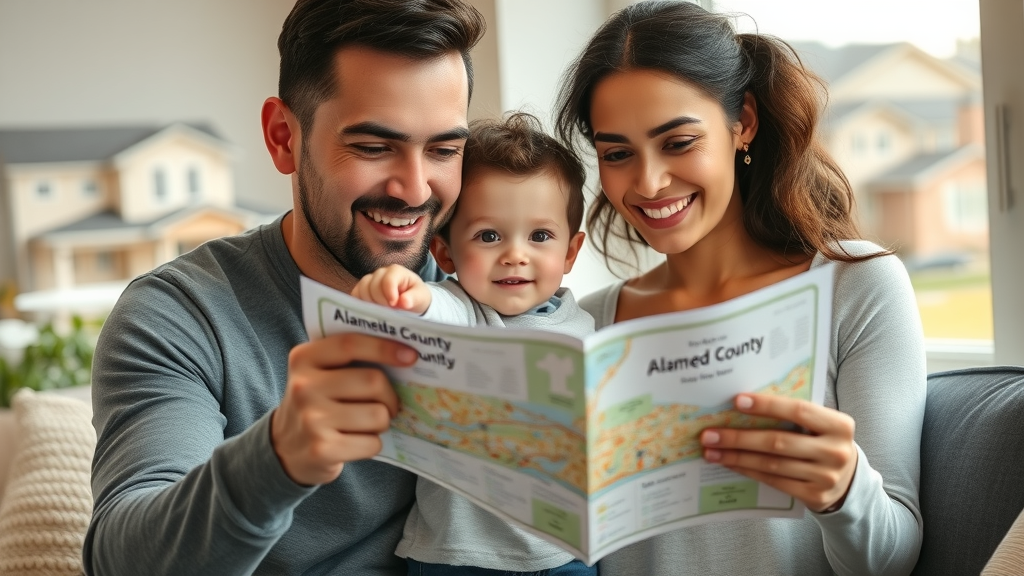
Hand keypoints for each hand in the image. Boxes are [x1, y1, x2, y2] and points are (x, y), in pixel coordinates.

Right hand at [270, 333, 417, 485]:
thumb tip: (403, 355)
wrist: (284, 448)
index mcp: (303, 359)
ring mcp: (311, 419)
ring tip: (367, 424)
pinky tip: (355, 443)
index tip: (410, 356)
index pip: (350, 344)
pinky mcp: (321, 449)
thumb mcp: (318, 373)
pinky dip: (372, 444)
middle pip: (373, 382)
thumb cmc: (316, 403)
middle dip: (390, 396)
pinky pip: (372, 443)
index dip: (384, 348)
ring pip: (378, 415)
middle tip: (388, 404)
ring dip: (382, 422)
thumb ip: (348, 358)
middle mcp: (303, 387)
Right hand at [351, 264, 431, 313]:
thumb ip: (413, 299)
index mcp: (396, 271)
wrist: (411, 300)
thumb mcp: (420, 297)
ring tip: (382, 312)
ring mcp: (370, 280)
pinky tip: (370, 312)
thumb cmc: (416, 297)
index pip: (388, 280)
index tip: (394, 305)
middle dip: (381, 301)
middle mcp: (381, 273)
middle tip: (390, 311)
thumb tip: (404, 302)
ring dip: (370, 304)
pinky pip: (355, 295)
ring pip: (362, 290)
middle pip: (372, 285)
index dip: (389, 293)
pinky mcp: (362, 289)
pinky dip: (360, 304)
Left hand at [700, 393, 857, 512]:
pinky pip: (773, 481)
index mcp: (840, 425)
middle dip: (739, 437)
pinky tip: (730, 464)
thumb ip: (795, 415)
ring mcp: (826, 477)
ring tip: (712, 451)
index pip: (799, 411)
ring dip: (737, 457)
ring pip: (771, 464)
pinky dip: (748, 471)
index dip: (767, 406)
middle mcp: (836, 452)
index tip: (736, 401)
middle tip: (709, 434)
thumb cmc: (824, 442)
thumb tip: (744, 404)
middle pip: (778, 442)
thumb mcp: (821, 425)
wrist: (849, 481)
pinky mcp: (814, 496)